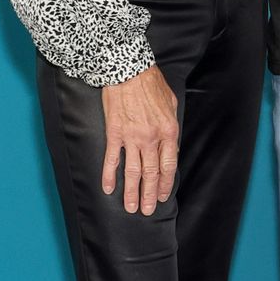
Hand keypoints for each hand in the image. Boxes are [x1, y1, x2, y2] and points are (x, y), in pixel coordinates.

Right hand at [101, 65, 178, 214]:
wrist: (129, 70)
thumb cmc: (152, 83)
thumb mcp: (171, 102)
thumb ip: (171, 126)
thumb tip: (171, 145)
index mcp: (168, 131)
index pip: (168, 165)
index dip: (165, 183)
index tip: (162, 196)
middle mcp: (151, 138)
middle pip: (151, 173)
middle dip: (149, 194)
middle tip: (146, 210)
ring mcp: (131, 137)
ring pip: (132, 172)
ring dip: (131, 192)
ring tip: (130, 207)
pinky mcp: (114, 134)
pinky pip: (112, 160)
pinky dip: (109, 176)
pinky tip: (108, 189)